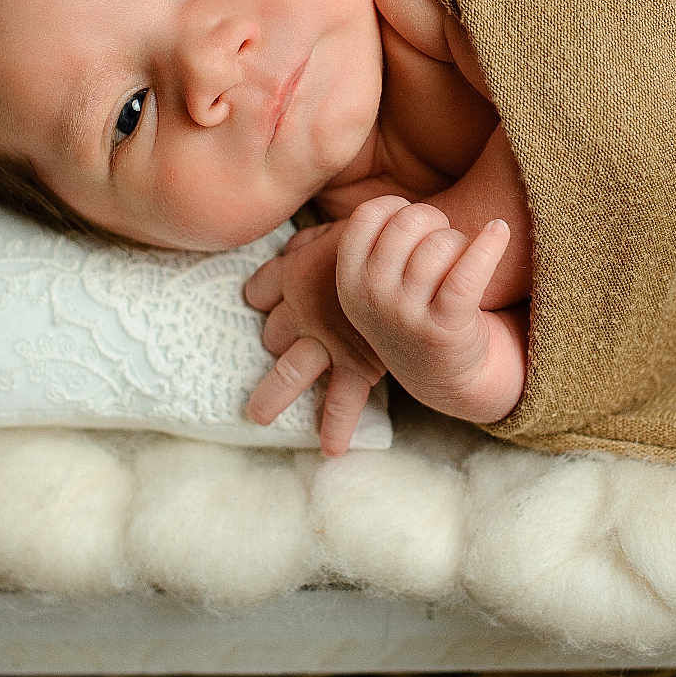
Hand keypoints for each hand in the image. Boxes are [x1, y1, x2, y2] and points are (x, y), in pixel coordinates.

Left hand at [242, 221, 385, 456]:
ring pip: (288, 371)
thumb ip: (316, 239)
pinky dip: (334, 424)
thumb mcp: (343, 228)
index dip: (260, 295)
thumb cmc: (383, 233)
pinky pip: (341, 399)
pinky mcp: (357, 361)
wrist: (417, 253)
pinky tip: (331, 447)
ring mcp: (326, 339)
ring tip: (258, 415)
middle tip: (266, 349)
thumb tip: (294, 247)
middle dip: (270, 344)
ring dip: (272, 395)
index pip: (261, 289)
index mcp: (297, 271)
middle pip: (272, 333)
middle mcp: (303, 309)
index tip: (260, 300)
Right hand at [335, 196, 510, 414]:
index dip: (399, 208)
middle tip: (445, 240)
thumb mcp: (377, 281)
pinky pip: (469, 272)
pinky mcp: (445, 330)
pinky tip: (499, 231)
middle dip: (435, 221)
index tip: (416, 225)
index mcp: (348, 281)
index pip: (369, 215)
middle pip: (408, 222)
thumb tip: (399, 196)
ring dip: (461, 243)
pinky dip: (490, 245)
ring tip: (464, 258)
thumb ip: (377, 238)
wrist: (448, 376)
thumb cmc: (415, 309)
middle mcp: (371, 299)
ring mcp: (405, 317)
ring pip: (440, 245)